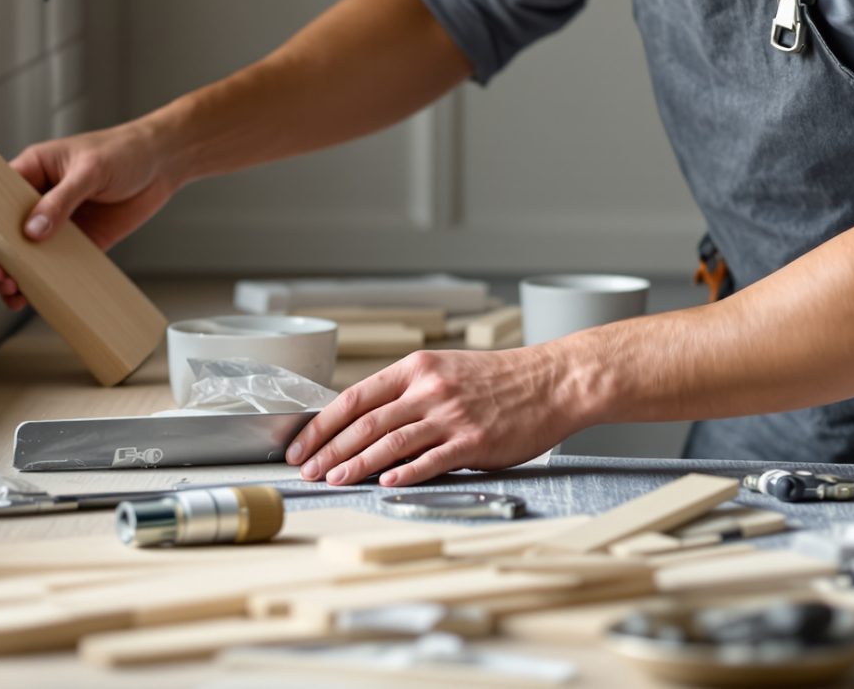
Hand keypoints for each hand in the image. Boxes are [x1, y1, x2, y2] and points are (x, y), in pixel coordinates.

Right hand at [0, 121, 180, 309]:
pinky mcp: (77, 242)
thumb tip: (33, 231)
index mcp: (31, 171)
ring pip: (21, 254)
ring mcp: (55, 223)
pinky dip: (41, 283)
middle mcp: (37, 199)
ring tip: (13, 292)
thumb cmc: (123, 151)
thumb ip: (61, 200)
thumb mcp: (91, 170)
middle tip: (0, 276)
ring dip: (12, 275)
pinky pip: (51, 266)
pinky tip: (33, 297)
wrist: (162, 164)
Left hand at [285, 346, 590, 486]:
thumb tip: (364, 426)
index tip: (301, 444)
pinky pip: (431, 460)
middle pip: (365, 422)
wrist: (552, 382)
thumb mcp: (446, 371)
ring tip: (334, 480)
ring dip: (357, 465)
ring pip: (390, 442)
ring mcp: (451, 416)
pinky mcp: (474, 442)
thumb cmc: (500, 380)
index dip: (323, 423)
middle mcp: (429, 390)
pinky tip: (384, 484)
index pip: (355, 396)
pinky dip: (405, 474)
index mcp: (417, 369)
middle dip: (329, 449)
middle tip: (307, 470)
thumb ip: (408, 394)